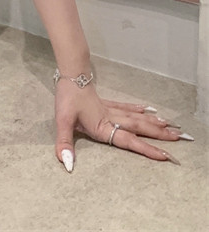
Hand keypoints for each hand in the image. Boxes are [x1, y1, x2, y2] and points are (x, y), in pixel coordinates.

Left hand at [54, 80, 191, 168]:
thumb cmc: (67, 98)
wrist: (70, 75)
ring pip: (135, 117)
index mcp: (103, 126)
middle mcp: (111, 118)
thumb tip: (68, 164)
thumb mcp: (62, 122)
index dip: (146, 148)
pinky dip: (137, 109)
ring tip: (170, 126)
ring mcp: (110, 109)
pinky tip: (148, 109)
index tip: (164, 155)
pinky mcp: (106, 102)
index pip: (128, 141)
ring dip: (152, 123)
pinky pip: (125, 107)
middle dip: (158, 135)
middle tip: (178, 138)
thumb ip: (65, 144)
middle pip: (138, 127)